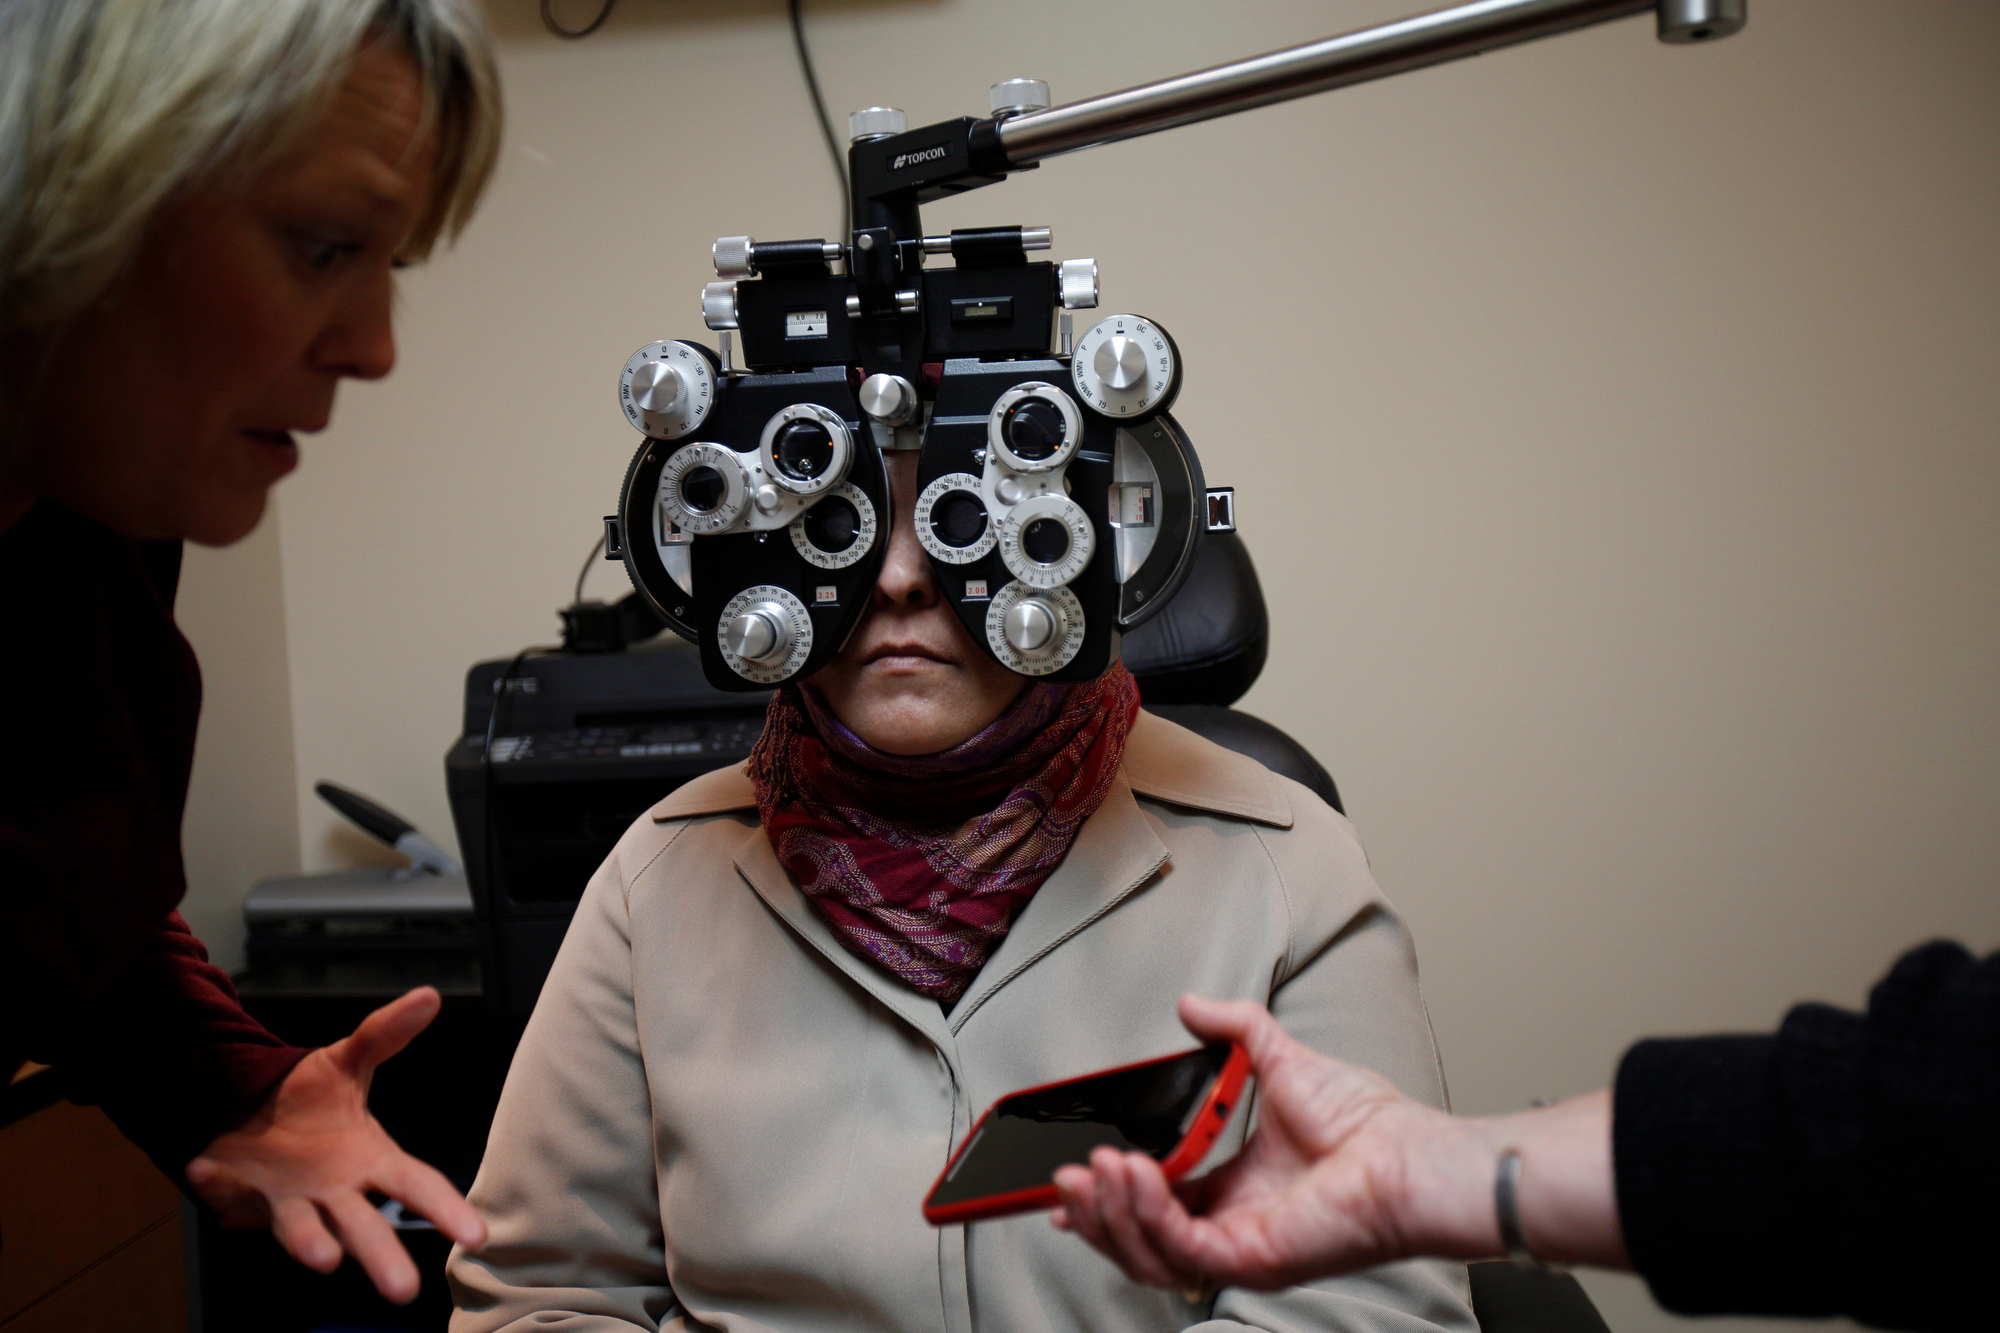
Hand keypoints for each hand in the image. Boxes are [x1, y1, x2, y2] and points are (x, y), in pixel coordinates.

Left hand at [184, 987, 487, 1302]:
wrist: (245, 1113)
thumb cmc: (308, 1100)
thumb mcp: (347, 1060)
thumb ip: (385, 1034)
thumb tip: (428, 996)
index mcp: (370, 1160)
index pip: (416, 1187)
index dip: (445, 1210)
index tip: (475, 1235)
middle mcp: (335, 1192)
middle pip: (365, 1229)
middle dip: (382, 1258)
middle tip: (403, 1290)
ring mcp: (287, 1201)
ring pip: (303, 1230)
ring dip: (310, 1243)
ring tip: (322, 1258)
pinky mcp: (240, 1197)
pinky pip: (229, 1193)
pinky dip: (219, 1183)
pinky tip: (206, 1167)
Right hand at [1052, 995, 1480, 1289]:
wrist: (1404, 1149)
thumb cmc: (1364, 1120)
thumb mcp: (1281, 1058)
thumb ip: (1234, 1030)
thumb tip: (1191, 1004)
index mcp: (1234, 1193)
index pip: (1154, 1206)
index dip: (1107, 1196)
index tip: (1070, 1176)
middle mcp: (1231, 1227)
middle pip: (1137, 1239)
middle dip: (1093, 1213)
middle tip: (1061, 1180)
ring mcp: (1239, 1248)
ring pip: (1147, 1255)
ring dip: (1109, 1214)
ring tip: (1087, 1171)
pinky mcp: (1250, 1258)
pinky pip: (1180, 1247)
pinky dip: (1146, 1212)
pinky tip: (1130, 1174)